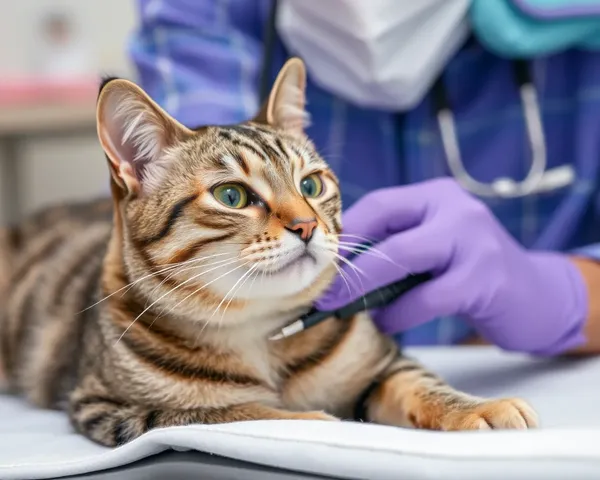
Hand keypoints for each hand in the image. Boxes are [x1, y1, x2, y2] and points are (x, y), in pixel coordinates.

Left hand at [317, 178, 587, 354]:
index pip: (378, 204)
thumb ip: (395, 246)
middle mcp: (457, 210)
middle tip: (319, 291)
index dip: (343, 233)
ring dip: (365, 289)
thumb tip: (337, 267)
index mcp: (438, 196)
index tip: (317, 261)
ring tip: (343, 308)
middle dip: (345, 265)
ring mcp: (475, 243)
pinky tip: (386, 322)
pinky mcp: (485, 280)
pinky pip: (427, 298)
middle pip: (385, 230)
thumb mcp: (434, 246)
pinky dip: (399, 313)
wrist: (535, 295)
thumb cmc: (470, 272)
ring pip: (402, 260)